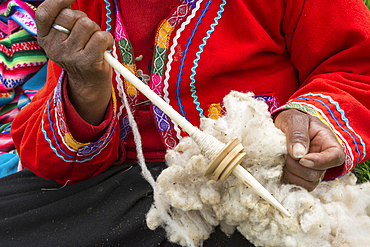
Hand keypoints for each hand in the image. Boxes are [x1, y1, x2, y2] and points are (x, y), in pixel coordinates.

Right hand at [36, 0, 113, 124]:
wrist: (88, 84)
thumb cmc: (80, 55)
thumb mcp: (64, 39)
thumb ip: (63, 22)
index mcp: (45, 39)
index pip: (45, 13)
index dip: (57, 1)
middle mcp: (54, 48)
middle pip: (72, 15)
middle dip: (84, 20)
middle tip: (87, 36)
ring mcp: (70, 56)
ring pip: (88, 24)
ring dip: (97, 31)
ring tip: (96, 44)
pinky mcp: (87, 62)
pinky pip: (101, 37)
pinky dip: (108, 39)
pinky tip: (105, 48)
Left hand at [274, 109, 344, 190]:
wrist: (283, 126)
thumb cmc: (293, 120)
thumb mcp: (295, 120)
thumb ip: (297, 134)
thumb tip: (298, 154)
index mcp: (328, 143)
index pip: (335, 158)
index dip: (319, 162)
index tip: (302, 159)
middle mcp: (323, 160)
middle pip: (316, 174)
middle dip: (297, 166)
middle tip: (286, 153)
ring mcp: (313, 171)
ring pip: (307, 183)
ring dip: (291, 172)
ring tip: (284, 158)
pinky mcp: (301, 177)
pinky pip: (297, 186)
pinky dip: (287, 178)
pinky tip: (282, 166)